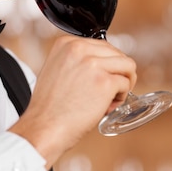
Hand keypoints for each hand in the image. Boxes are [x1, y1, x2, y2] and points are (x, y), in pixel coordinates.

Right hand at [9, 35, 136, 167]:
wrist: (44, 127)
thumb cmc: (49, 107)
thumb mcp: (56, 70)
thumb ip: (75, 61)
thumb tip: (100, 63)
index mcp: (66, 43)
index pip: (102, 46)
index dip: (106, 65)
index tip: (100, 79)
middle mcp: (80, 49)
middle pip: (117, 54)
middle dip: (118, 73)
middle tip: (108, 92)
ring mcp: (93, 64)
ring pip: (127, 66)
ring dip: (123, 83)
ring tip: (110, 99)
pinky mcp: (105, 82)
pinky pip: (126, 84)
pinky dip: (121, 97)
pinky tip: (107, 107)